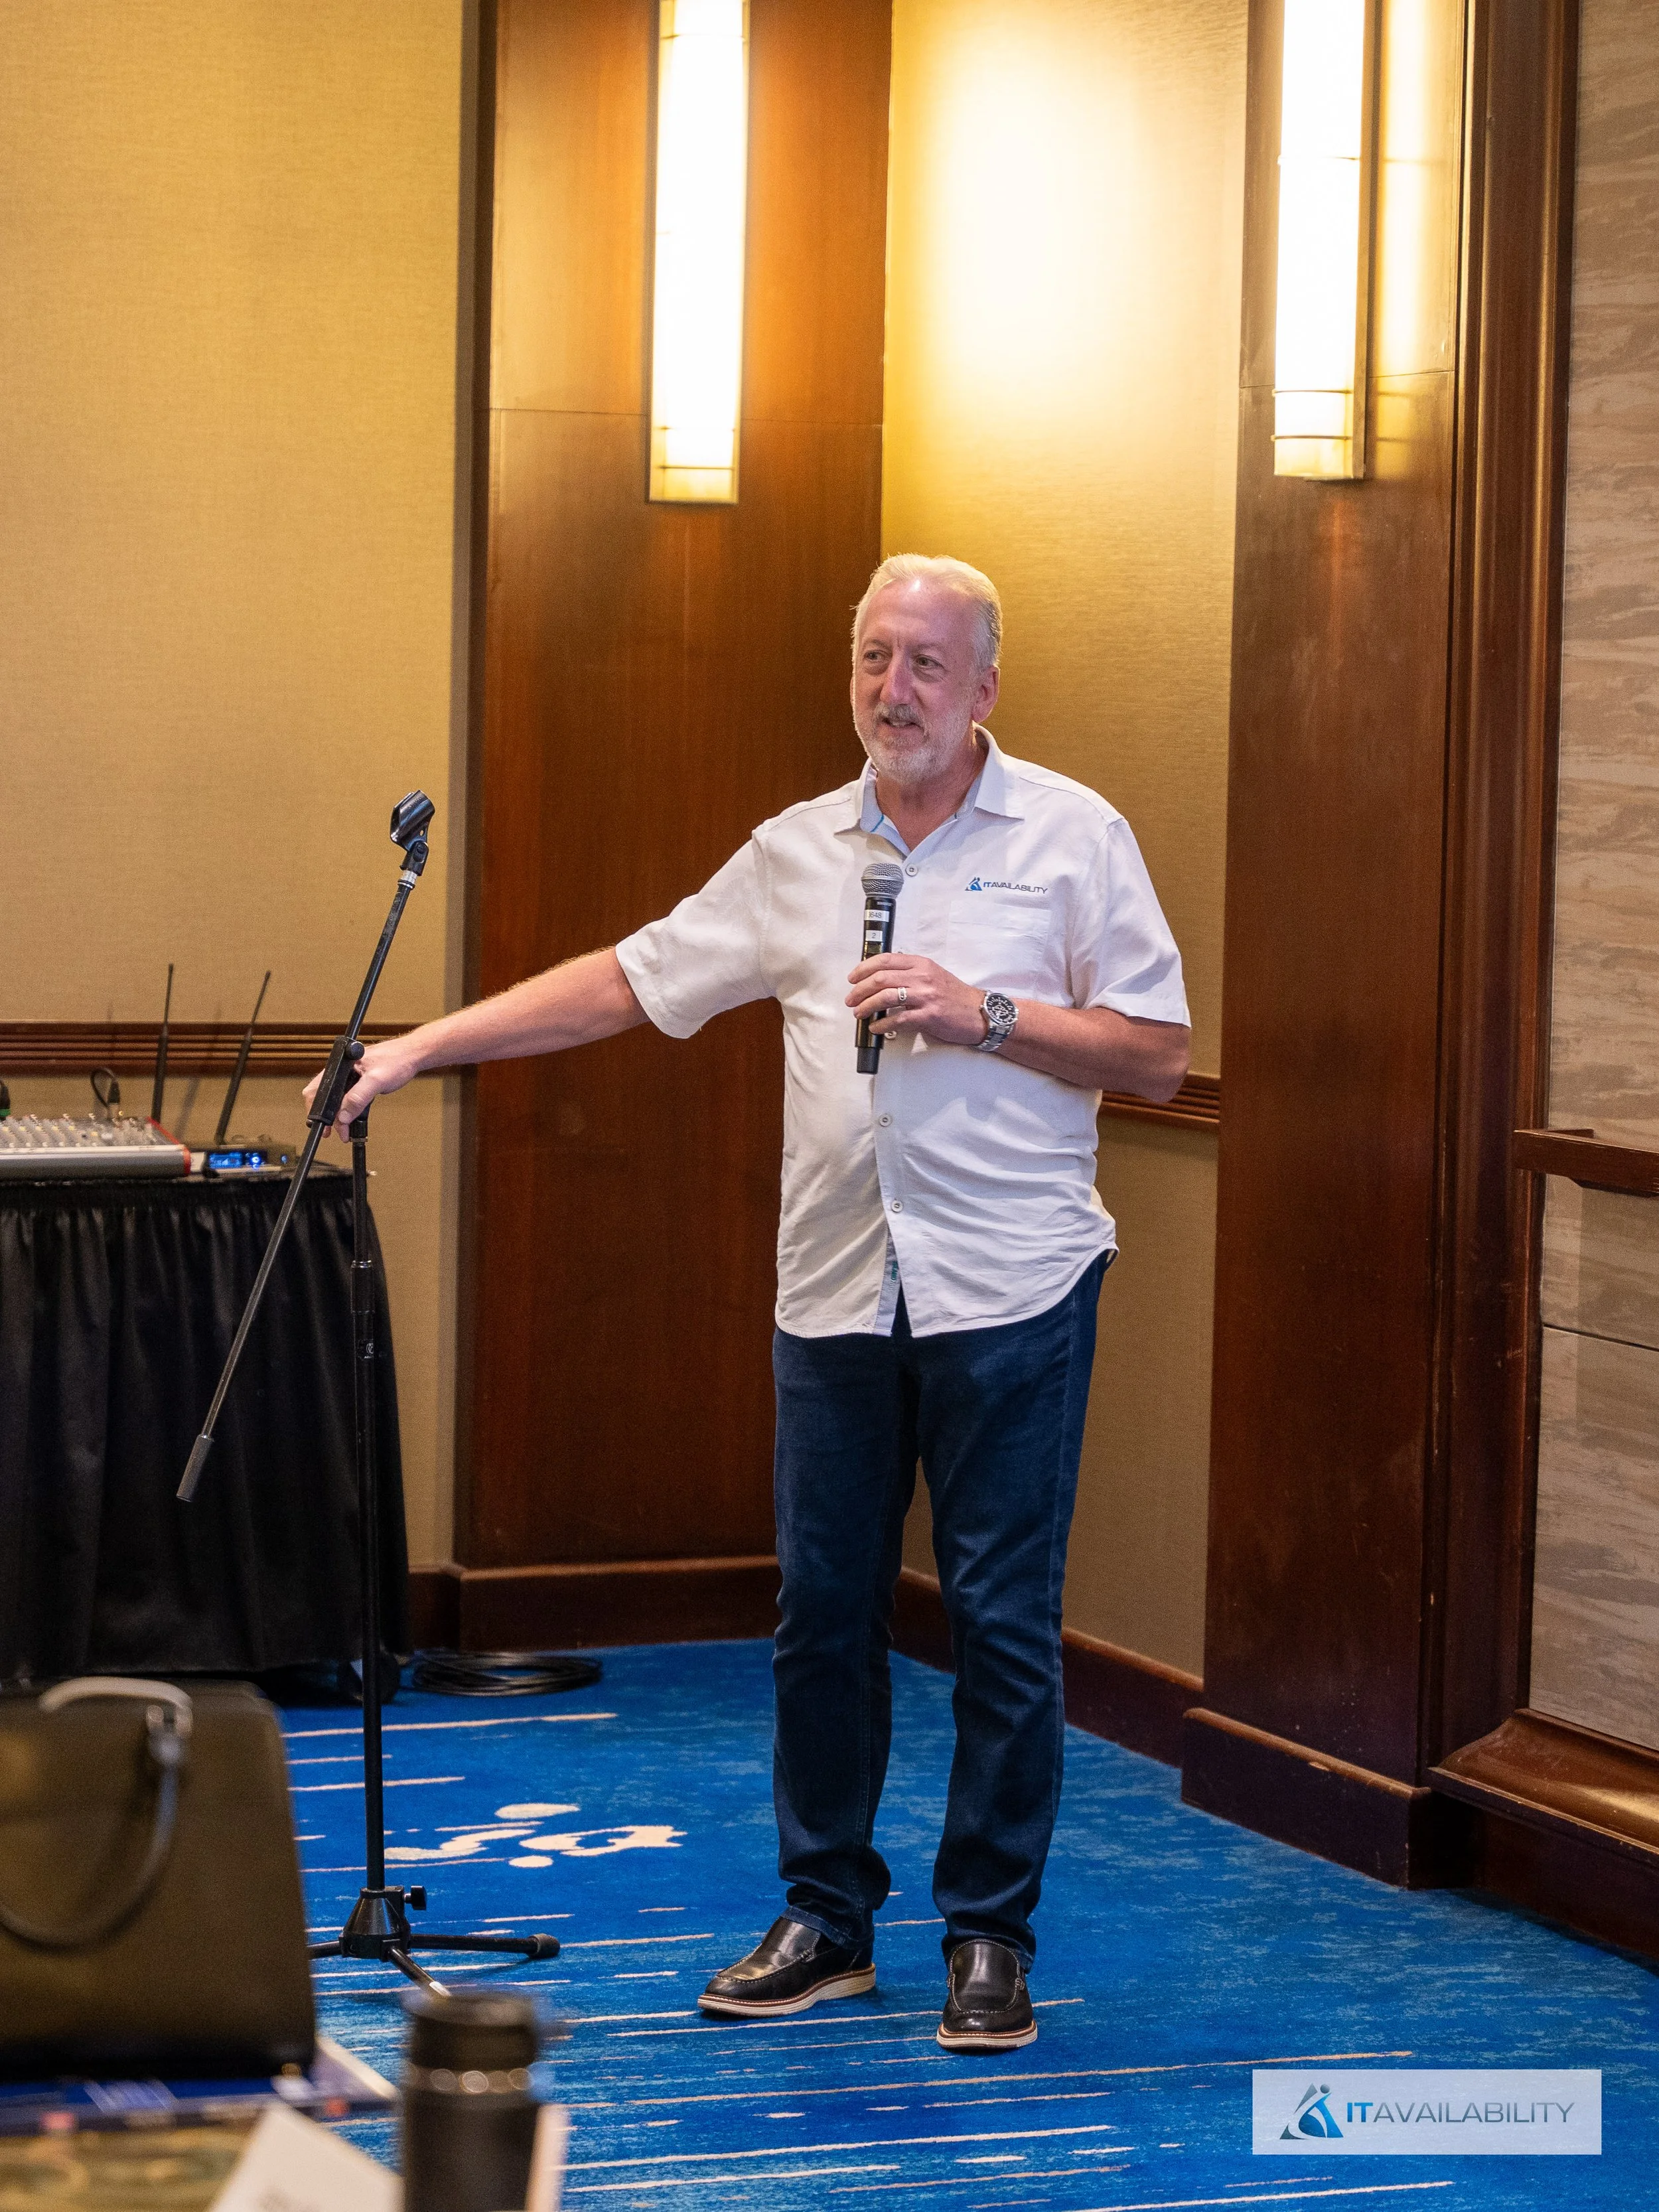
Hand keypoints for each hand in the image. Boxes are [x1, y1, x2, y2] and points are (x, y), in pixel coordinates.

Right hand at [302, 1036, 420, 1139]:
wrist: (413, 1055)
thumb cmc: (397, 1060)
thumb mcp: (377, 1081)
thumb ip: (358, 1098)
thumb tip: (343, 1116)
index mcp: (341, 1065)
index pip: (319, 1089)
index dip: (317, 1108)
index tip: (324, 1125)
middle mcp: (343, 1070)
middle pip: (326, 1097)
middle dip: (329, 1117)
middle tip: (335, 1132)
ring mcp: (351, 1076)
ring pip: (338, 1100)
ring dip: (340, 1116)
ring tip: (344, 1131)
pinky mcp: (360, 1082)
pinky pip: (349, 1099)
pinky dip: (350, 1111)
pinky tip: (352, 1120)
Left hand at [846, 954, 988, 1049]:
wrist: (979, 1013)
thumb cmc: (955, 996)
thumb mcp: (933, 974)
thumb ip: (910, 972)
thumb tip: (881, 977)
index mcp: (921, 964)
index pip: (885, 960)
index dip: (863, 968)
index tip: (853, 978)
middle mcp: (922, 977)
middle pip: (880, 978)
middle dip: (859, 989)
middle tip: (850, 999)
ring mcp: (925, 996)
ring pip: (885, 997)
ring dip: (866, 1006)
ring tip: (858, 1013)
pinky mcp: (928, 1016)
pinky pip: (897, 1020)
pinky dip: (881, 1024)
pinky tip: (875, 1027)